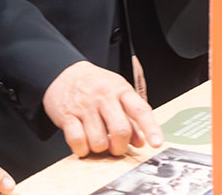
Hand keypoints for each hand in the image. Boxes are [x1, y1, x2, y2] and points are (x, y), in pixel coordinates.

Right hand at [42, 60, 162, 157]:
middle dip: (120, 147)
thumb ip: (131, 117)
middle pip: (120, 130)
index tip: (156, 143)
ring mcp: (84, 106)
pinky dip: (82, 149)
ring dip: (100, 148)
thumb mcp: (117, 93)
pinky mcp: (67, 115)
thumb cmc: (95, 85)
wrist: (64, 72)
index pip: (140, 109)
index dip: (150, 128)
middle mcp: (103, 97)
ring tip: (98, 141)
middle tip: (116, 147)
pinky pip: (77, 141)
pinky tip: (84, 143)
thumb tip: (140, 142)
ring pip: (98, 141)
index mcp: (120, 90)